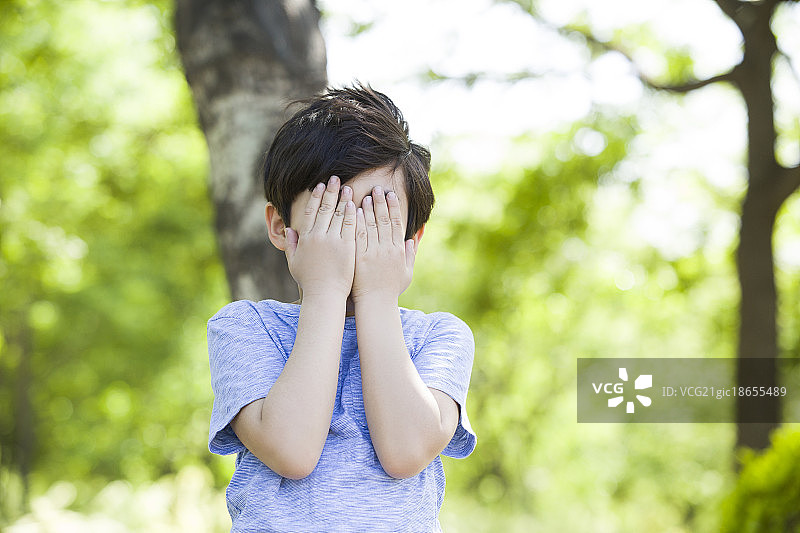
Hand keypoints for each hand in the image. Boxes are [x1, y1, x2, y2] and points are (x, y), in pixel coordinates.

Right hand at [285, 176, 355, 298]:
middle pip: (325, 208)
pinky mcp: (347, 247)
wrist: (325, 295)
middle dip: (330, 191)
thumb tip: (290, 230)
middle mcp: (319, 236)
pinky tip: (355, 204)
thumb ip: (292, 245)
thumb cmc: (310, 281)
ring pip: (339, 214)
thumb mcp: (294, 263)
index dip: (316, 197)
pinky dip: (353, 213)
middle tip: (335, 179)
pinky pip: (351, 225)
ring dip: (343, 198)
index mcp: (306, 238)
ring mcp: (334, 241)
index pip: (311, 211)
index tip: (320, 186)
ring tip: (347, 187)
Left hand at [352, 186, 415, 302]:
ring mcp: (372, 253)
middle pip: (384, 220)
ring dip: (367, 209)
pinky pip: (357, 236)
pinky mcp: (359, 258)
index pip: (396, 223)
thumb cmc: (391, 289)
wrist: (376, 303)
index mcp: (398, 250)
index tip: (390, 195)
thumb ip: (411, 254)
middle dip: (380, 203)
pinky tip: (352, 212)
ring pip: (370, 226)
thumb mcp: (407, 272)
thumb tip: (414, 239)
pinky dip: (356, 223)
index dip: (393, 207)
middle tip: (377, 189)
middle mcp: (386, 249)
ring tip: (364, 196)